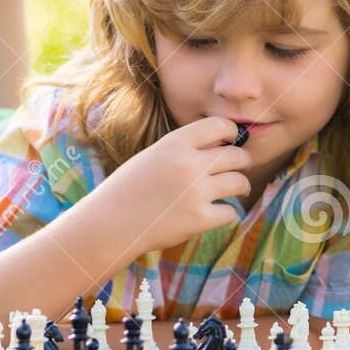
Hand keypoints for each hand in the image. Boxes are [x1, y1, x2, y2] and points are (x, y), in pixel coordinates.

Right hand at [83, 117, 251, 254]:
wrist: (107, 224)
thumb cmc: (129, 189)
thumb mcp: (153, 156)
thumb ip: (185, 149)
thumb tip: (224, 144)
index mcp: (175, 143)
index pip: (220, 126)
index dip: (232, 133)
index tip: (233, 141)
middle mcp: (188, 164)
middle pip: (236, 156)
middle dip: (242, 161)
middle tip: (241, 167)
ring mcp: (195, 192)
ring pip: (239, 183)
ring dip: (241, 187)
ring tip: (239, 189)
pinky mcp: (199, 219)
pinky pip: (231, 213)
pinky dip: (227, 213)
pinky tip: (219, 213)